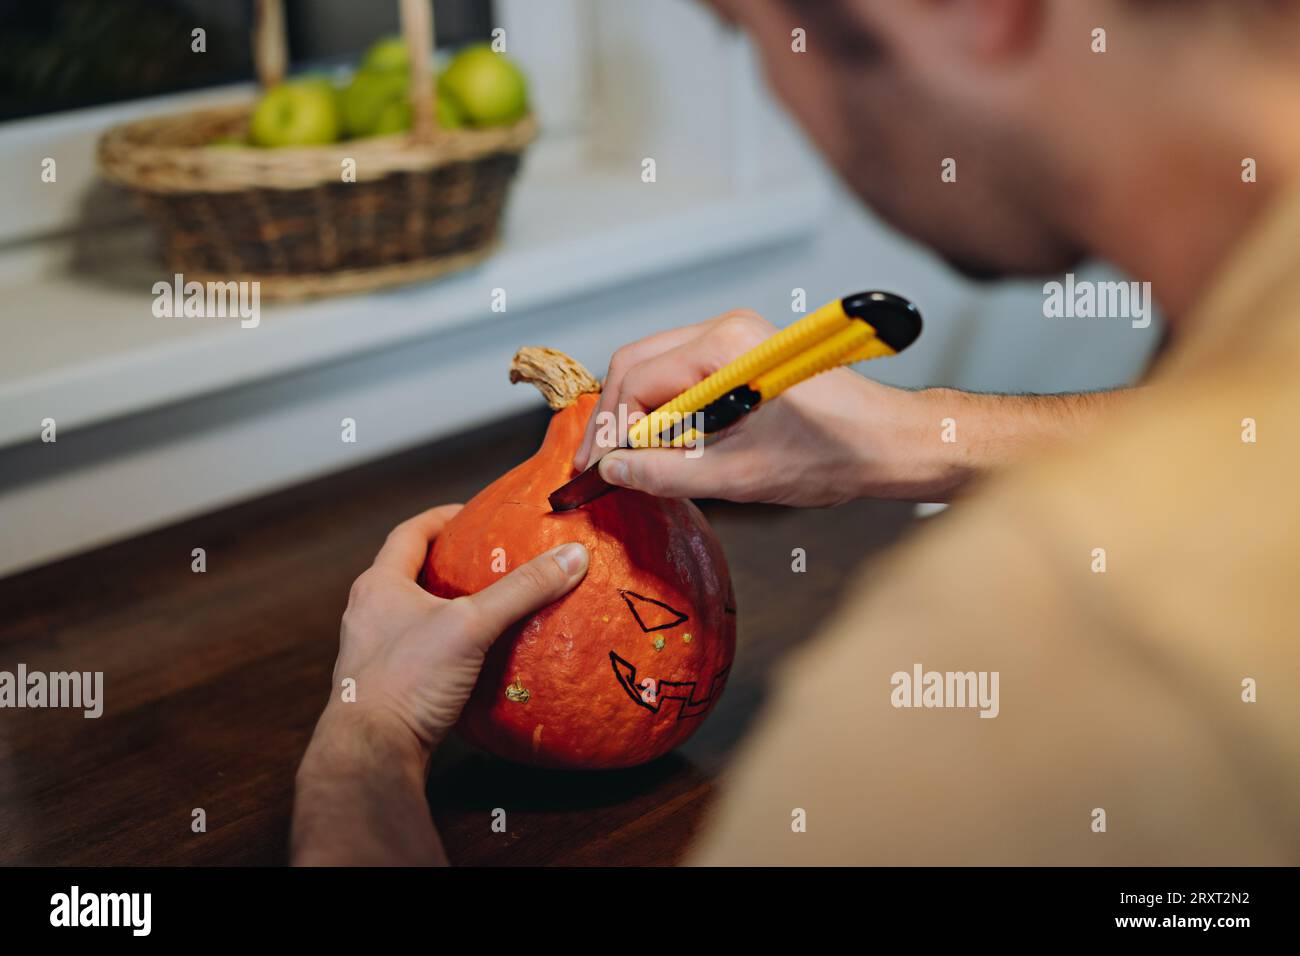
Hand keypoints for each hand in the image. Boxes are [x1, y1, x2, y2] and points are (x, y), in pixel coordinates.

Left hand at [321, 505, 588, 759]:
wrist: (372, 750)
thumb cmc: (409, 679)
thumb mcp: (472, 625)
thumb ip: (522, 589)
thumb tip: (572, 556)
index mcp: (379, 585)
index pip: (409, 533)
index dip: (442, 518)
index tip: (473, 514)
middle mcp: (367, 613)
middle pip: (408, 572)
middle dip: (446, 562)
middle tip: (485, 560)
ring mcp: (370, 651)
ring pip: (410, 614)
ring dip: (444, 606)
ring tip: (484, 607)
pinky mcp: (383, 685)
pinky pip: (416, 650)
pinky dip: (443, 644)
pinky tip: (472, 657)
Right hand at [575, 310, 948, 506]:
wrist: (889, 443)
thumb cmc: (835, 453)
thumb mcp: (742, 476)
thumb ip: (669, 473)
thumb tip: (615, 471)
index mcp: (725, 347)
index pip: (636, 382)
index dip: (607, 430)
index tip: (592, 470)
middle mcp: (726, 330)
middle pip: (637, 364)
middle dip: (613, 418)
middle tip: (600, 466)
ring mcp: (735, 339)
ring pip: (656, 367)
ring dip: (638, 414)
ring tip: (631, 462)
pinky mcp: (743, 355)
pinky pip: (683, 374)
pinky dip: (665, 409)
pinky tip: (665, 446)